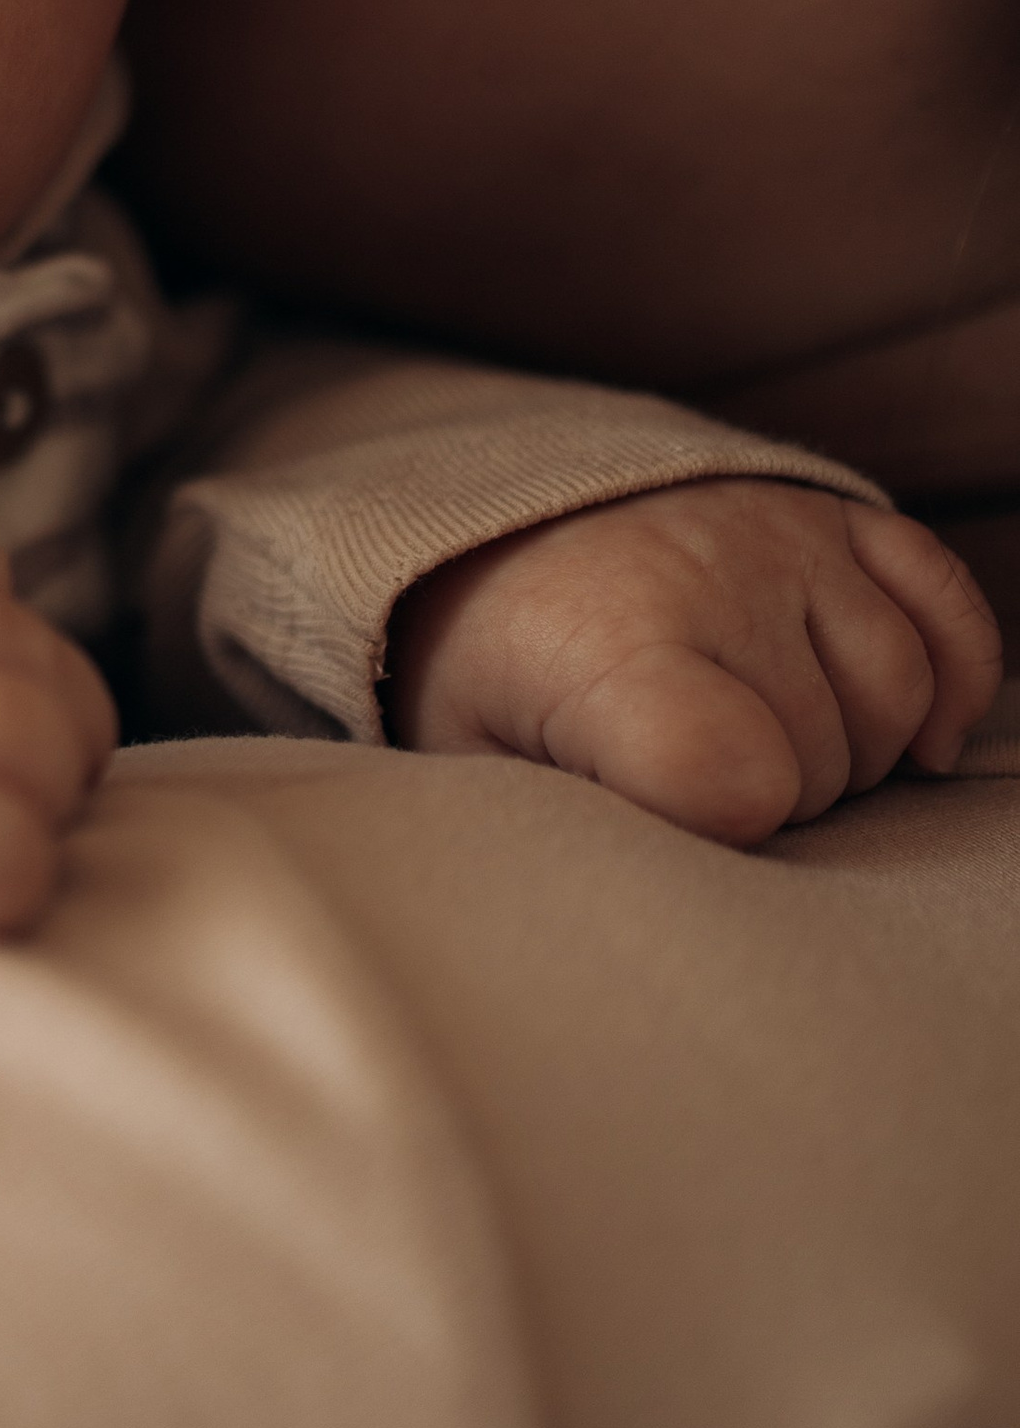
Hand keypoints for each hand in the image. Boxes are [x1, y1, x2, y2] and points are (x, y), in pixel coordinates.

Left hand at [387, 482, 1002, 844]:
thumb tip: (636, 913)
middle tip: (692, 782)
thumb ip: (555, 832)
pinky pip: (943, 597)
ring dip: (851, 746)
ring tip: (767, 751)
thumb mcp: (475, 763)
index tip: (675, 818)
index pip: (731, 773)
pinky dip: (953, 675)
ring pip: (897, 688)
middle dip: (771, 798)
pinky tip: (914, 737)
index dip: (724, 824)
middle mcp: (708, 575)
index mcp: (608, 646)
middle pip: (817, 755)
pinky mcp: (830, 513)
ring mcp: (780, 536)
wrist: (491, 528)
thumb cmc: (490, 671)